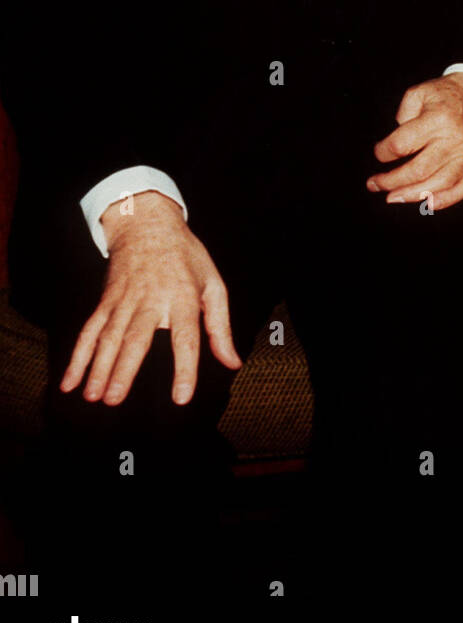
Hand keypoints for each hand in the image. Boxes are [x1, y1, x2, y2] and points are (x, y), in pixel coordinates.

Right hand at [60, 191, 240, 405]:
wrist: (148, 224)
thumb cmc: (186, 258)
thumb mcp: (213, 284)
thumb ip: (220, 327)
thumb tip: (233, 363)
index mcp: (183, 297)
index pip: (186, 337)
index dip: (185, 368)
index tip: (181, 397)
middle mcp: (151, 299)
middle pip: (136, 338)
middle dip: (123, 369)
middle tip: (114, 398)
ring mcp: (124, 300)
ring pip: (109, 337)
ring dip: (98, 367)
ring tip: (92, 396)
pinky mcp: (106, 301)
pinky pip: (89, 330)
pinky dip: (77, 356)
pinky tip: (69, 381)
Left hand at [367, 74, 462, 210]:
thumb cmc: (445, 94)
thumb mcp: (419, 92)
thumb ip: (402, 114)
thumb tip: (394, 144)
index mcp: (438, 119)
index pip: (403, 144)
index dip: (384, 152)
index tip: (378, 152)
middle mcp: (454, 140)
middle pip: (418, 170)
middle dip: (391, 181)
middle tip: (374, 184)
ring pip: (438, 184)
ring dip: (411, 195)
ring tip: (391, 197)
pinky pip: (462, 190)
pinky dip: (443, 201)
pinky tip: (425, 203)